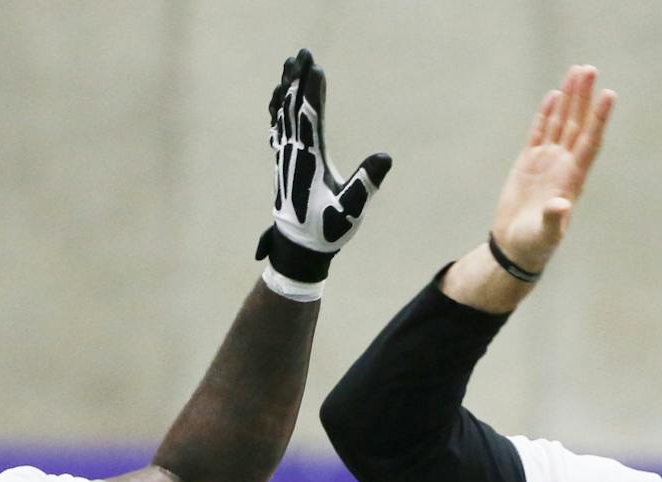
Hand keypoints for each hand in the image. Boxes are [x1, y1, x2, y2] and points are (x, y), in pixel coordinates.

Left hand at [254, 48, 390, 298]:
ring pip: (282, 114)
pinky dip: (277, 108)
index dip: (312, 93)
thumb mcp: (351, 211)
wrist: (298, 248)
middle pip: (292, 108)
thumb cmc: (327, 230)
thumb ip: (365, 184)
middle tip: (302, 53)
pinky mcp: (282, 162)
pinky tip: (277, 96)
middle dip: (297, 80)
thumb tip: (384, 157)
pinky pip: (277, 127)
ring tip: (289, 64)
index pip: (310, 119)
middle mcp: (293, 154)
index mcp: (310, 161)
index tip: (316, 69)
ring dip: (285, 88)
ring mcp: (284, 157)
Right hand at [489, 65, 614, 274]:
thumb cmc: (535, 244)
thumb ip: (554, 219)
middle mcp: (564, 165)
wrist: (517, 247)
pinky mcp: (529, 162)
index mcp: (572, 178)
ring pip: (561, 123)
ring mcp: (547, 162)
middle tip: (589, 69)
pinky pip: (540, 132)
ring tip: (577, 72)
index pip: (590, 141)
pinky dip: (547, 113)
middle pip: (578, 124)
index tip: (609, 95)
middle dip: (584, 97)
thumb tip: (560, 206)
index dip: (599, 118)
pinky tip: (554, 95)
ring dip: (569, 98)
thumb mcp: (545, 234)